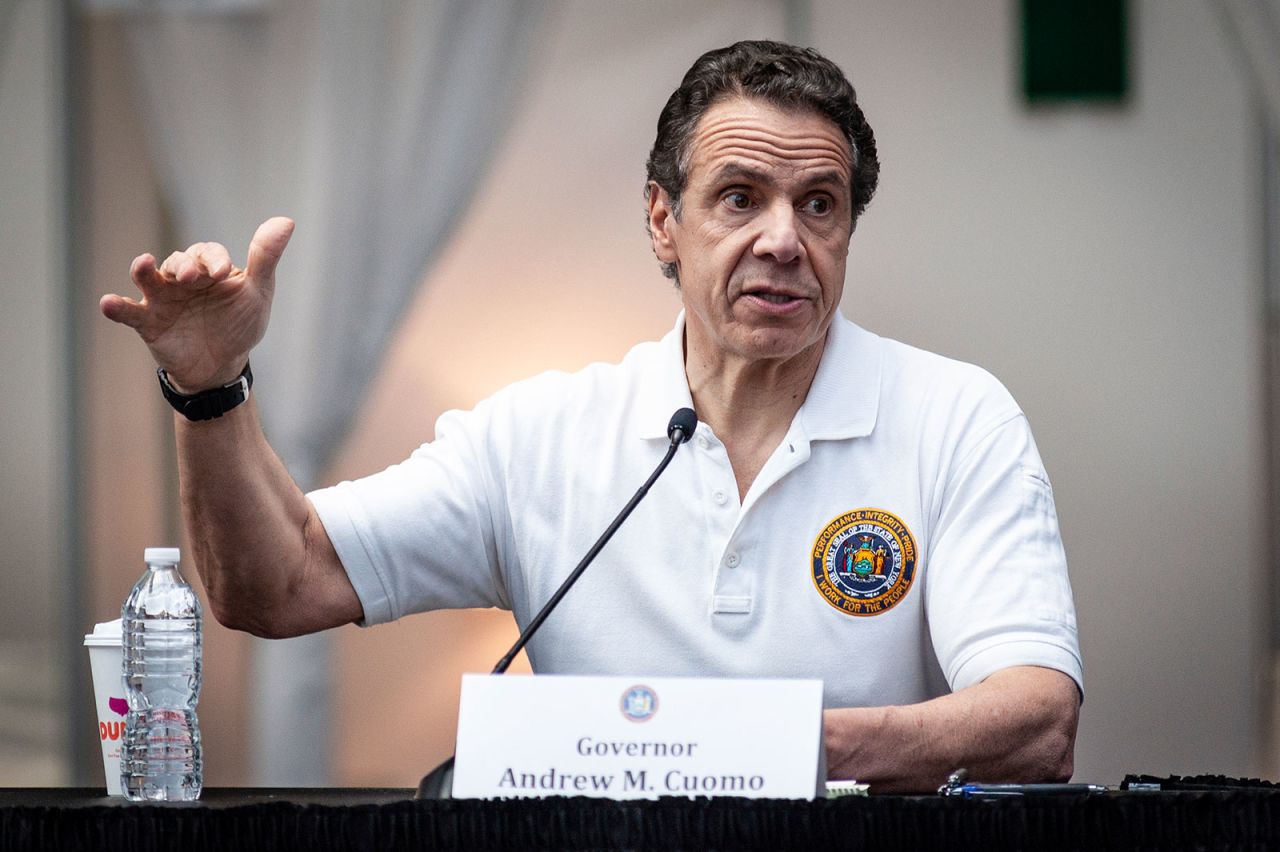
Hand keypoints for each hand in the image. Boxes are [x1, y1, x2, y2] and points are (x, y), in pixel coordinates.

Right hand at [100, 217, 293, 392]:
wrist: (222, 366)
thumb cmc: (240, 324)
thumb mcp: (258, 292)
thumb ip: (266, 257)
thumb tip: (286, 220)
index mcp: (209, 268)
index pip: (208, 253)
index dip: (214, 260)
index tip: (224, 274)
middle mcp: (182, 278)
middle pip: (176, 261)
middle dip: (184, 266)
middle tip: (191, 277)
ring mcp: (162, 299)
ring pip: (148, 278)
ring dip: (144, 270)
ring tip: (143, 264)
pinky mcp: (147, 322)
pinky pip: (128, 312)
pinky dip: (116, 307)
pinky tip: (108, 303)